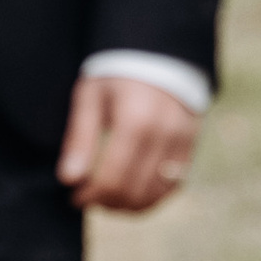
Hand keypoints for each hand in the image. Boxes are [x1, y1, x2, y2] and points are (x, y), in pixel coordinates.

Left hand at [57, 74, 199, 213]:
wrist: (158, 56)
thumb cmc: (116, 77)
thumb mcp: (90, 98)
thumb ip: (80, 139)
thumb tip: (70, 180)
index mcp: (135, 121)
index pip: (112, 177)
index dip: (91, 195)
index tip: (75, 197)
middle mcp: (164, 134)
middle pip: (134, 190)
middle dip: (107, 202)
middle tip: (89, 198)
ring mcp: (182, 142)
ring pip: (155, 194)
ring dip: (128, 204)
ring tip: (108, 197)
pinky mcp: (191, 147)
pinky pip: (173, 186)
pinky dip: (151, 196)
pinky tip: (132, 191)